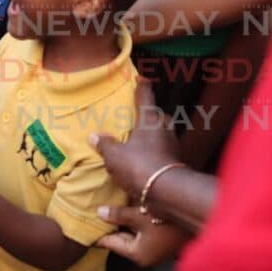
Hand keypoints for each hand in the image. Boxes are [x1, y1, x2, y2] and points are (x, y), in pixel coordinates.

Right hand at [91, 80, 179, 197]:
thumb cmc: (139, 166)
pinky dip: (156, 152)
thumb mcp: (115, 156)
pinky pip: (165, 151)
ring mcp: (173, 146)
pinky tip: (146, 159)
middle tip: (141, 116)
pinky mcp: (176, 164)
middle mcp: (164, 129)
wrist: (168, 192)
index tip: (141, 78)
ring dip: (156, 134)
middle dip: (152, 114)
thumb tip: (94, 136)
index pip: (146, 98)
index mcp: (149, 121)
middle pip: (160, 116)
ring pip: (165, 134)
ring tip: (142, 139)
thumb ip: (105, 144)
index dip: (142, 87)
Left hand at [95, 205, 190, 266]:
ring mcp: (157, 247)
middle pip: (122, 238)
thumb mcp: (137, 214)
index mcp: (138, 254)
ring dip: (124, 220)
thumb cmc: (166, 218)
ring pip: (133, 232)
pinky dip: (135, 219)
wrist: (199, 214)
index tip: (84, 227)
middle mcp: (147, 255)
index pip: (111, 243)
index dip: (98, 233)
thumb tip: (98, 213)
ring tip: (108, 205)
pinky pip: (143, 228)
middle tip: (93, 211)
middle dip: (110, 225)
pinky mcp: (165, 236)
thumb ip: (116, 215)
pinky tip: (129, 205)